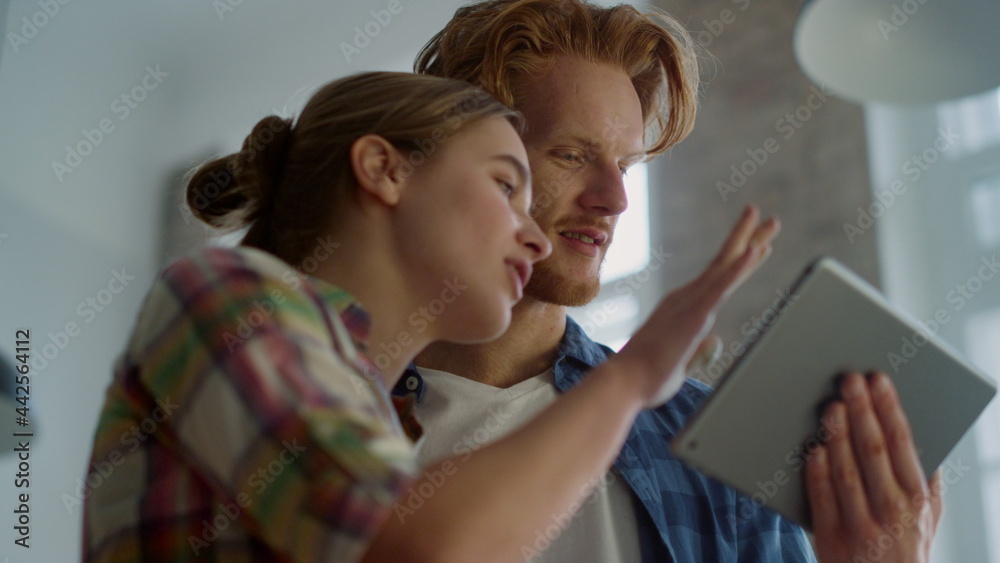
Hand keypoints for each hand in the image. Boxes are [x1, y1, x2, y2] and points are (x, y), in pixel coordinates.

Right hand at [614, 204, 778, 406]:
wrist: (625, 382)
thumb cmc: (646, 377)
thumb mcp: (681, 365)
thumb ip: (700, 352)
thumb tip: (716, 342)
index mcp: (684, 308)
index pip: (720, 279)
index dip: (741, 260)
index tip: (758, 244)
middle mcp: (688, 298)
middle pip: (726, 263)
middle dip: (749, 238)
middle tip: (771, 219)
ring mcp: (692, 303)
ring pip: (727, 266)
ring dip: (750, 242)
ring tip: (771, 222)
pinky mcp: (695, 315)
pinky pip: (722, 286)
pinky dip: (739, 267)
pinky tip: (754, 250)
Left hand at [807, 372, 942, 562]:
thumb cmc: (906, 549)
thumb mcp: (929, 517)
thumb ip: (927, 479)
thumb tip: (920, 434)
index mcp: (918, 498)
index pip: (903, 443)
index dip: (889, 408)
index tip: (878, 380)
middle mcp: (892, 511)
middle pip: (873, 450)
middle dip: (862, 411)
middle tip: (848, 380)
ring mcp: (861, 526)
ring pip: (847, 472)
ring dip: (837, 436)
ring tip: (830, 407)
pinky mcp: (832, 539)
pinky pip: (822, 499)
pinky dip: (817, 472)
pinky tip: (812, 448)